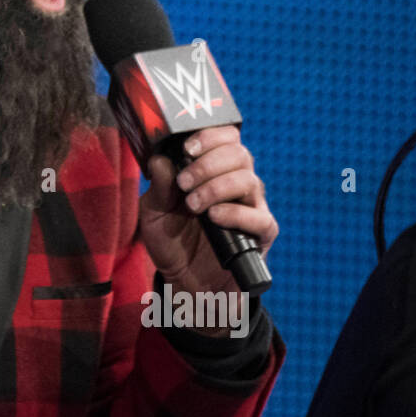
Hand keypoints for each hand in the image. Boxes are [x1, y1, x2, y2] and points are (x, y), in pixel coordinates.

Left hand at [138, 126, 277, 334]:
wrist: (184, 281)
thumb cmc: (172, 240)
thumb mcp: (155, 211)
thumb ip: (159, 186)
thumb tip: (160, 159)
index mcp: (214, 169)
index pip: (226, 137)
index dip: (211, 136)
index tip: (188, 148)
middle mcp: (237, 183)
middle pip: (239, 154)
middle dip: (208, 164)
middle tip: (185, 183)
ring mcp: (251, 207)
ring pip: (249, 180)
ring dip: (217, 187)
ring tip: (193, 205)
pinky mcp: (261, 234)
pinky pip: (259, 217)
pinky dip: (235, 214)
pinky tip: (214, 216)